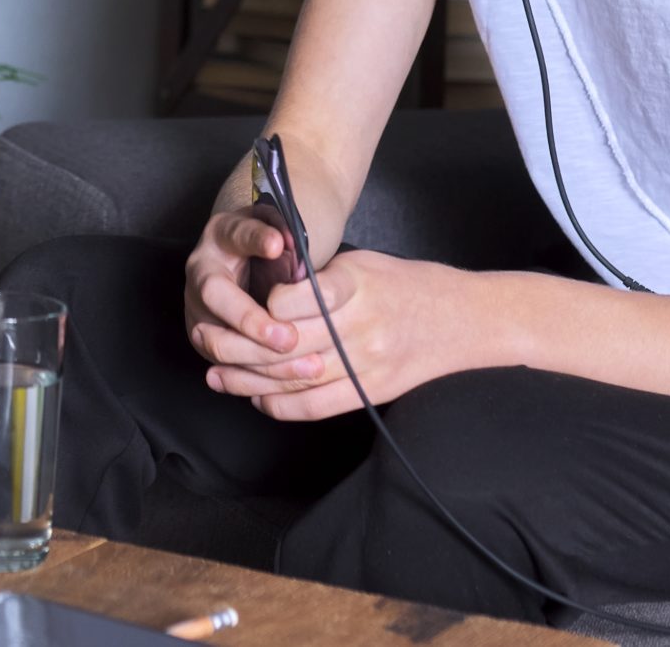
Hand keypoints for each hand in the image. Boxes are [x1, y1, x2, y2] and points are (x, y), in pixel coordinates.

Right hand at [183, 204, 304, 362]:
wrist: (239, 262)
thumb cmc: (264, 244)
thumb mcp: (274, 227)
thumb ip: (284, 229)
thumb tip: (290, 243)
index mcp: (220, 236)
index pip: (236, 235)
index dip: (256, 240)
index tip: (278, 246)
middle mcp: (200, 272)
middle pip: (213, 296)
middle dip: (250, 320)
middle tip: (288, 337)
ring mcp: (197, 309)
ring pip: (216, 340)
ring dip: (259, 356)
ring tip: (304, 364)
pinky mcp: (205, 340)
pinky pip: (227, 365)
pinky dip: (260, 376)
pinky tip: (293, 377)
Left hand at [195, 250, 467, 421]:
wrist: (464, 319)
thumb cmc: (407, 284)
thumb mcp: (364, 263)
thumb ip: (319, 280)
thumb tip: (267, 294)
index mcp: (357, 285)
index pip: (299, 299)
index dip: (264, 306)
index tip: (244, 304)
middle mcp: (361, 326)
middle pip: (288, 343)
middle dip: (239, 345)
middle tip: (205, 340)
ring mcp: (368, 363)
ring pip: (296, 378)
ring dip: (249, 379)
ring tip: (216, 374)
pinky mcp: (373, 391)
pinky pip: (318, 406)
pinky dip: (282, 405)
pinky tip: (256, 397)